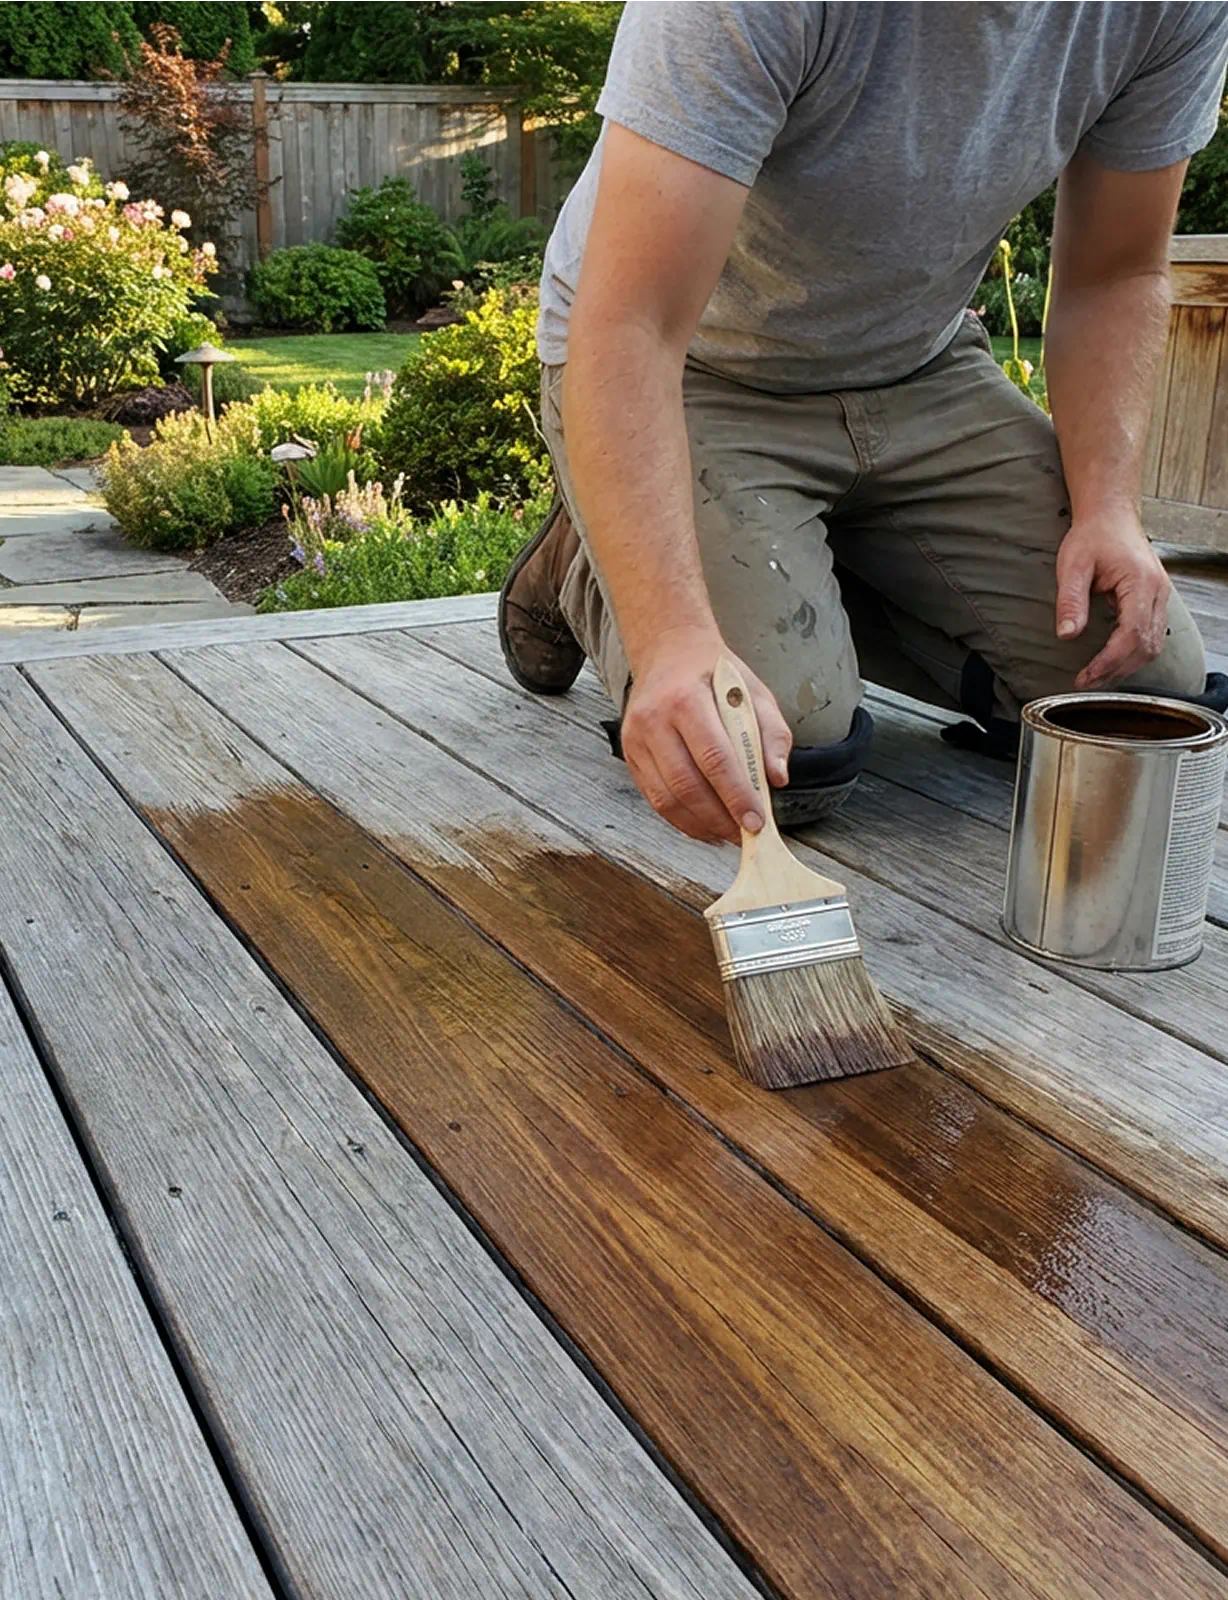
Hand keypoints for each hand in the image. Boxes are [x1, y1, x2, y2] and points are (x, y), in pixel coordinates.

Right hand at [621, 626, 792, 843]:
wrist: (668, 652)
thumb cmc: (715, 675)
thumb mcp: (754, 692)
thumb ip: (772, 733)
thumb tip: (777, 778)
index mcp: (686, 699)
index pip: (714, 757)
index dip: (736, 795)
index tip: (756, 821)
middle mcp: (654, 719)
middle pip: (687, 784)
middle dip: (719, 817)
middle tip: (745, 834)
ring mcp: (636, 739)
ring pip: (667, 798)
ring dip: (700, 824)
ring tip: (727, 834)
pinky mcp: (630, 755)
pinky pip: (655, 798)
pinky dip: (681, 819)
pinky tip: (705, 825)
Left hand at [1055, 510, 1171, 689]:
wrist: (1111, 517)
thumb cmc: (1093, 536)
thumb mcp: (1073, 565)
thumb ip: (1070, 601)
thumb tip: (1067, 635)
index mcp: (1140, 582)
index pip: (1131, 634)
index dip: (1109, 661)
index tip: (1086, 676)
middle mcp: (1158, 591)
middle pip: (1146, 646)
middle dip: (1116, 670)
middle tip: (1086, 682)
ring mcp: (1160, 596)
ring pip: (1153, 645)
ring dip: (1126, 666)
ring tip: (1096, 677)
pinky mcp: (1155, 600)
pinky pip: (1151, 636)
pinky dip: (1133, 654)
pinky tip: (1112, 661)